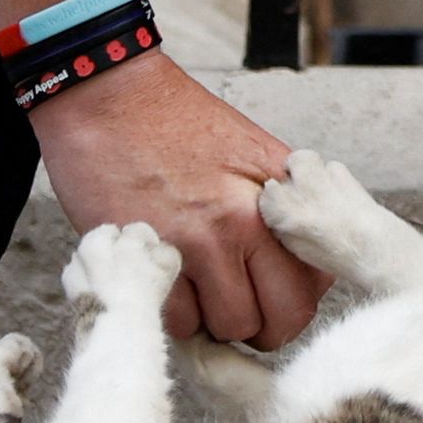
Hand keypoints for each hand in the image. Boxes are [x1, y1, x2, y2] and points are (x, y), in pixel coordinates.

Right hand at [28, 51, 331, 348]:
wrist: (107, 95)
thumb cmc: (175, 122)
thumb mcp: (250, 153)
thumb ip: (282, 210)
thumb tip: (304, 266)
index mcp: (278, 197)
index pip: (315, 283)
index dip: (294, 298)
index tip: (272, 294)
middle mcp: (246, 222)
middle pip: (281, 319)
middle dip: (263, 326)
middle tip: (239, 309)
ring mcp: (199, 243)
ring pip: (230, 327)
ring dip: (214, 321)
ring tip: (196, 287)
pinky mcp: (153, 257)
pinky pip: (180, 321)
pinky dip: (175, 313)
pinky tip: (167, 281)